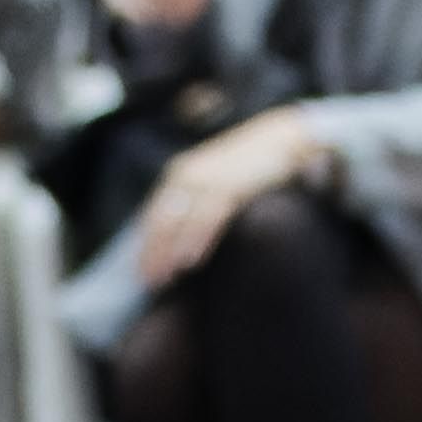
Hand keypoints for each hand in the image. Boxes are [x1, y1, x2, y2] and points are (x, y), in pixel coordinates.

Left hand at [129, 108, 326, 292]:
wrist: (278, 139)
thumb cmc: (246, 167)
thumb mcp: (214, 182)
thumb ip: (195, 203)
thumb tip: (180, 239)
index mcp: (179, 176)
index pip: (153, 216)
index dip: (146, 246)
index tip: (142, 273)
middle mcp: (186, 176)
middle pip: (161, 220)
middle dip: (154, 253)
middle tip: (151, 282)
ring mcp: (207, 179)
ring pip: (180, 220)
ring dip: (170, 251)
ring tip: (166, 278)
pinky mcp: (230, 185)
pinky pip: (208, 217)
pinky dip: (197, 239)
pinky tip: (190, 260)